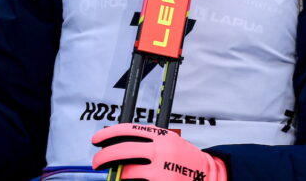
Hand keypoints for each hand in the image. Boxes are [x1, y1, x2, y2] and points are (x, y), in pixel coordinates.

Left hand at [92, 123, 226, 180]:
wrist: (208, 175)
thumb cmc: (185, 161)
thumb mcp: (170, 144)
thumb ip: (149, 143)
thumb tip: (119, 146)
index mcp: (162, 136)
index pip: (130, 129)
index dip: (109, 133)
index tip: (97, 138)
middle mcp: (161, 151)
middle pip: (122, 151)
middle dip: (104, 157)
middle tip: (97, 162)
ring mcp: (161, 170)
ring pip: (126, 172)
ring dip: (119, 176)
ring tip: (118, 177)